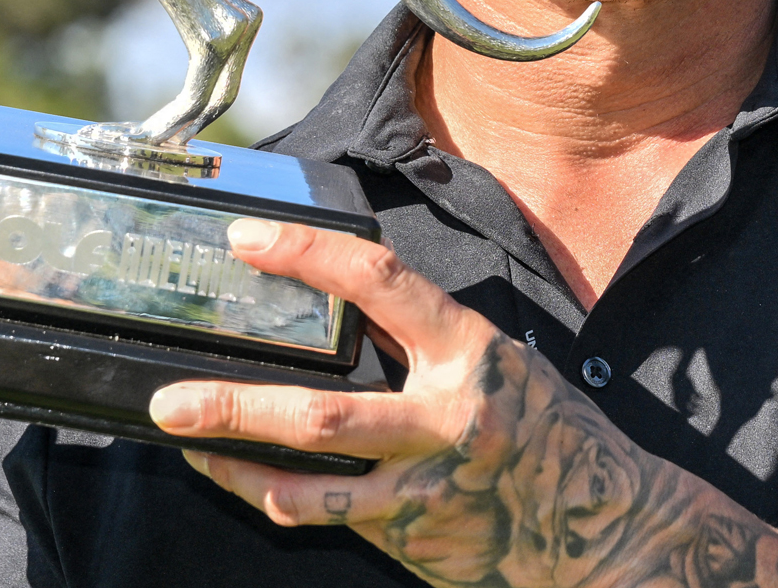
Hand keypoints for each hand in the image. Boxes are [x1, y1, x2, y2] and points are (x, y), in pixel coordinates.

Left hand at [148, 220, 777, 587]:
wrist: (607, 530)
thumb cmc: (548, 431)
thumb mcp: (502, 360)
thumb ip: (428, 335)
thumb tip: (340, 296)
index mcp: (473, 351)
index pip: (381, 286)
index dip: (308, 256)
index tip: (249, 239)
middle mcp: (448, 419)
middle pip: (324, 413)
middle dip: (237, 403)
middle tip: (169, 393)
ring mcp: (427, 488)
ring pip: (309, 479)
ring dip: (234, 457)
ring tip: (180, 433)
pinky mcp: (413, 537)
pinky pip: (323, 513)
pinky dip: (269, 492)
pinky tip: (233, 475)